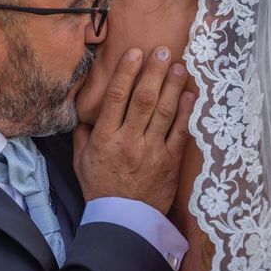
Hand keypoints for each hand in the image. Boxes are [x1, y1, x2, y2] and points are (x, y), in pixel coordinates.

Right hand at [73, 47, 194, 214]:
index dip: (126, 72)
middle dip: (153, 72)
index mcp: (105, 138)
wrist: (123, 220)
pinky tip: (189, 94)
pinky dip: (185, 112)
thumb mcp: (81, 161)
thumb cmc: (100, 188)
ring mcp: (151, 151)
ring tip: (178, 65)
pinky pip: (179, 133)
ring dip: (172, 86)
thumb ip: (83, 135)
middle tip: (162, 50)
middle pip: (143, 99)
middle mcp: (128, 141)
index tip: (134, 53)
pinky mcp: (170, 161)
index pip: (116, 98)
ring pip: (163, 112)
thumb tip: (85, 112)